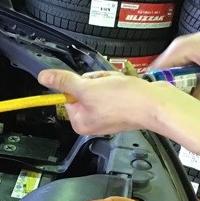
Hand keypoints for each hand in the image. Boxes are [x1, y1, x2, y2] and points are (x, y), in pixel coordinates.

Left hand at [38, 70, 179, 134]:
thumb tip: (45, 78)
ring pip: (98, 85)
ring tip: (117, 86)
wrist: (154, 103)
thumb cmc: (124, 102)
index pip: (68, 95)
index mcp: (80, 122)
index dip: (78, 84)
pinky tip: (125, 87)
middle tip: (105, 85)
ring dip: (106, 80)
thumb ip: (64, 82)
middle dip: (95, 80)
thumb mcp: (87, 87)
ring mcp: (107, 114)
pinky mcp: (120, 106)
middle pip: (83, 88)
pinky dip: (117, 83)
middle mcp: (92, 121)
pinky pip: (112, 87)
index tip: (87, 84)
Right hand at [149, 16, 199, 104]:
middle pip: (167, 81)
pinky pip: (197, 84)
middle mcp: (182, 55)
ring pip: (183, 85)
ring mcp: (194, 61)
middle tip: (183, 108)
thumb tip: (193, 111)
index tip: (160, 105)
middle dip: (175, 95)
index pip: (154, 72)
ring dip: (191, 95)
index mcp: (178, 50)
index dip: (154, 90)